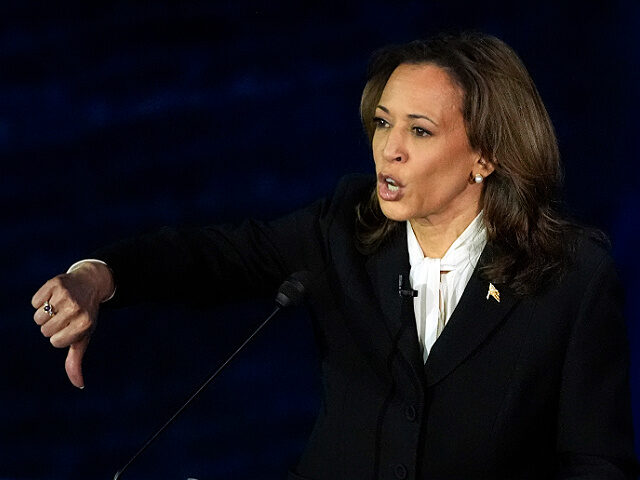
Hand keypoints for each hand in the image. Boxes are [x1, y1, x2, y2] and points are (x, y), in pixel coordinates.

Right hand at [31, 262, 113, 387]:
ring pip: (38, 317)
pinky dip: (41, 300)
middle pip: (45, 330)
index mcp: (85, 324)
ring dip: (45, 313)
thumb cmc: (85, 314)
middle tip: (66, 315)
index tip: (70, 326)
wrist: (91, 283)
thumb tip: (79, 385)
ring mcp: (66, 295)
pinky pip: (35, 302)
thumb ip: (76, 360)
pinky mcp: (55, 283)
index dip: (59, 336)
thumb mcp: (83, 336)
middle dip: (52, 325)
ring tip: (60, 306)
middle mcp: (77, 309)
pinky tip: (55, 296)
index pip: (55, 342)